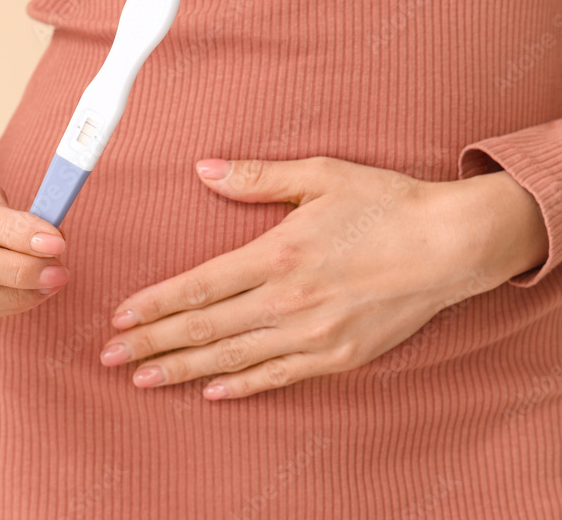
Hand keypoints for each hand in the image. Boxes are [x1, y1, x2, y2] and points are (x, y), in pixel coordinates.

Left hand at [99, 156, 548, 398]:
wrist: (451, 245)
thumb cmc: (386, 204)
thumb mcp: (321, 175)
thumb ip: (257, 177)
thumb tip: (203, 168)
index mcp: (278, 253)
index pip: (199, 286)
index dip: (155, 304)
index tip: (120, 317)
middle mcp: (289, 300)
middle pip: (205, 328)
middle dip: (153, 344)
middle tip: (110, 358)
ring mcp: (314, 334)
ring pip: (234, 358)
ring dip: (183, 370)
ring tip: (144, 380)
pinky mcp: (339, 356)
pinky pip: (280, 376)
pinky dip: (242, 386)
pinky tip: (212, 392)